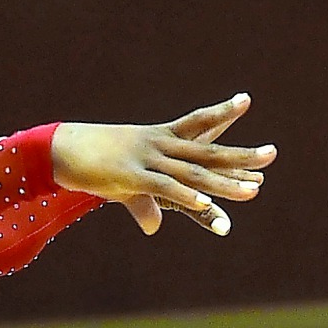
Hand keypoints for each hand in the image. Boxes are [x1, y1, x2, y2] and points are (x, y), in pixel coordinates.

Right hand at [50, 93, 275, 235]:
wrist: (56, 148)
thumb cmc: (88, 162)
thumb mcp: (122, 184)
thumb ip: (145, 205)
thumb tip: (154, 226)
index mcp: (157, 138)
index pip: (197, 123)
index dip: (221, 113)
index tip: (245, 100)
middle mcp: (158, 145)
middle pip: (207, 150)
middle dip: (241, 155)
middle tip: (271, 154)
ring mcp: (146, 159)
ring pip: (193, 172)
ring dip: (224, 182)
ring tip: (253, 190)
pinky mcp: (131, 176)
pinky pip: (164, 187)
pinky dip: (185, 195)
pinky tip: (205, 201)